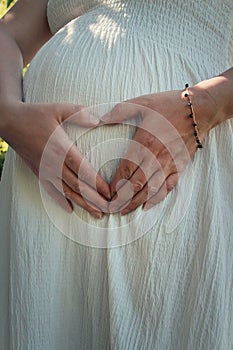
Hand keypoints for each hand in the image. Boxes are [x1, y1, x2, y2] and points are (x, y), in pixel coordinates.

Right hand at [2, 102, 110, 217]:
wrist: (9, 122)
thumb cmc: (34, 114)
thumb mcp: (57, 109)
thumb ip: (79, 114)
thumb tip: (98, 120)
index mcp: (61, 148)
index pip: (83, 170)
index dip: (97, 184)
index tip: (109, 193)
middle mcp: (53, 163)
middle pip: (77, 186)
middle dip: (94, 199)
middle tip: (109, 209)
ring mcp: (45, 170)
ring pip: (66, 192)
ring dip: (82, 204)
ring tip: (96, 213)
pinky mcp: (38, 172)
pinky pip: (50, 190)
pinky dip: (60, 201)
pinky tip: (69, 209)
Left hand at [101, 89, 215, 213]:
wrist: (199, 109)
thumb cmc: (169, 105)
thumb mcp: (142, 103)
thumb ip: (119, 111)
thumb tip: (99, 118)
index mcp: (143, 143)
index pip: (125, 170)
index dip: (114, 185)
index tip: (106, 194)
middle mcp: (155, 157)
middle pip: (136, 184)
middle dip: (122, 199)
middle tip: (110, 209)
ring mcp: (168, 164)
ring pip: (150, 189)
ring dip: (136, 202)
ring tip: (125, 211)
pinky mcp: (180, 166)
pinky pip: (168, 186)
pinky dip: (158, 198)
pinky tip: (147, 205)